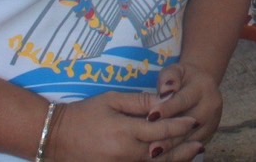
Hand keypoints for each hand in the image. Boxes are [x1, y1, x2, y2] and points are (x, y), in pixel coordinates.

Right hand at [46, 91, 202, 161]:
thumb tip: (165, 101)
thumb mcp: (111, 100)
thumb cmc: (85, 114)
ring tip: (195, 152)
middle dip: (183, 144)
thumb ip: (139, 102)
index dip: (179, 125)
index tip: (193, 120)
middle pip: (163, 151)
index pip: (161, 129)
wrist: (55, 137)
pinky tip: (172, 161)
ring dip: (177, 159)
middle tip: (200, 138)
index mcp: (125, 132)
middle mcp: (126, 153)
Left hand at [153, 62, 223, 149]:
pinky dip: (178, 153)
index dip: (167, 109)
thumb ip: (169, 78)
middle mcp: (211, 105)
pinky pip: (193, 146)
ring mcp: (212, 122)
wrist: (203, 83)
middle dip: (169, 137)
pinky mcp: (209, 134)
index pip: (183, 99)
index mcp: (202, 86)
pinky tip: (164, 158)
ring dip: (173, 149)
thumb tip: (165, 91)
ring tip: (154, 156)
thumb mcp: (176, 70)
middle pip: (189, 123)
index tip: (150, 117)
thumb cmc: (182, 78)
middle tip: (151, 148)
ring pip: (191, 138)